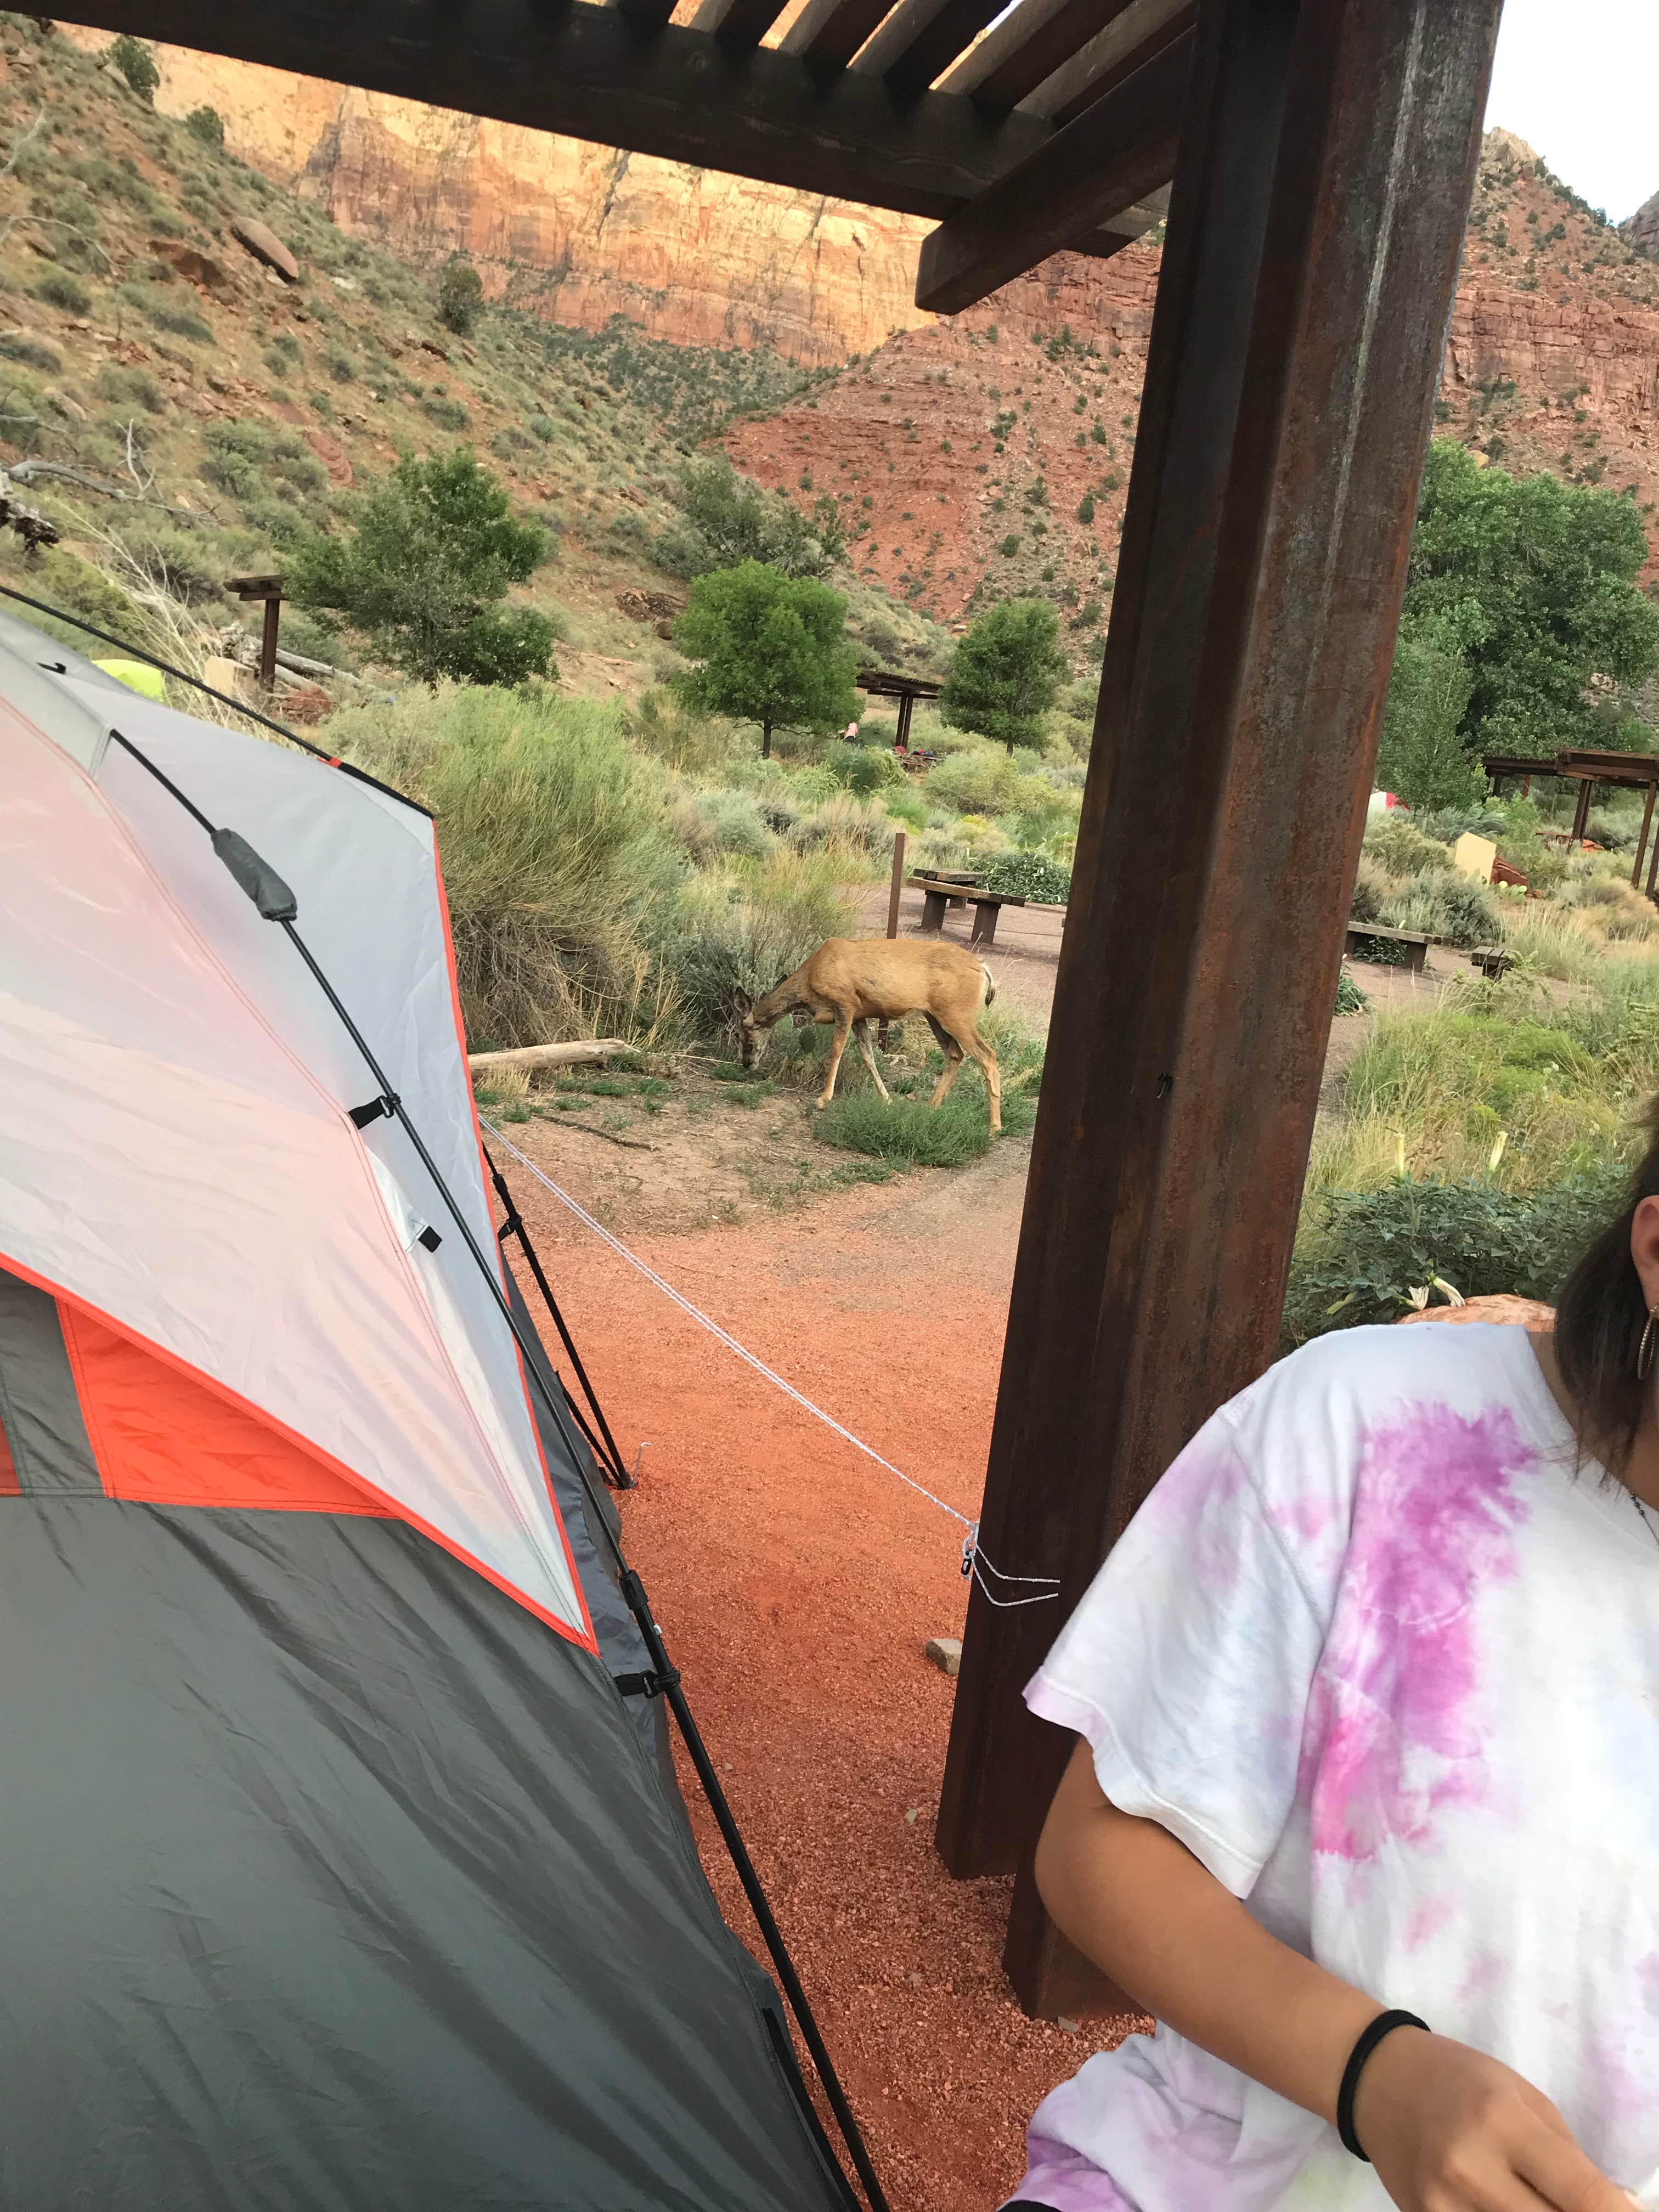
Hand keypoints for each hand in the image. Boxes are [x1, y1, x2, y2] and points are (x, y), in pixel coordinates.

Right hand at [1351, 2026, 1627, 2210]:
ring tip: (1531, 2199)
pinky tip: (1501, 2205)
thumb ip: (1569, 2156)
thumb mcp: (1522, 2095)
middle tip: (1574, 2204)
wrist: (1375, 2080)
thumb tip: (1615, 2210)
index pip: (1581, 2193)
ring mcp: (1441, 2204)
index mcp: (1501, 2121)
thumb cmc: (1459, 2077)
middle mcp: (1469, 2167)